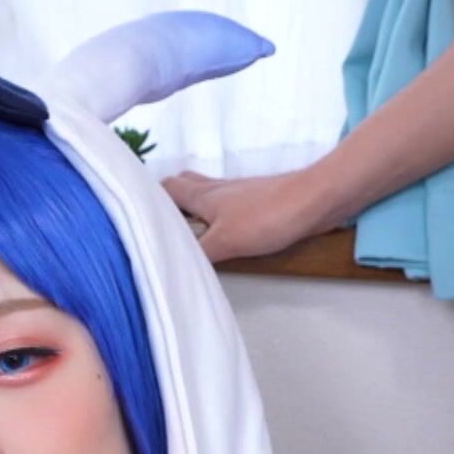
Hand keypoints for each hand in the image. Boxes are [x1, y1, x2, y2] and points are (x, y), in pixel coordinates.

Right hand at [162, 169, 341, 262]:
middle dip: (170, 200)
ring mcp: (240, 192)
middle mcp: (218, 189)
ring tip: (189, 230)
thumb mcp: (225, 241)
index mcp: (203, 195)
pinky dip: (219, 213)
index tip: (137, 214)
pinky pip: (229, 203)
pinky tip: (225, 231)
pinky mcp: (259, 199)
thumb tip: (167, 268)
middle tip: (162, 223)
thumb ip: (196, 254)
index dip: (149, 198)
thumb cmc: (269, 216)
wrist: (316, 199)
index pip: (166, 188)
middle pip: (184, 185)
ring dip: (195, 207)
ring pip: (207, 193)